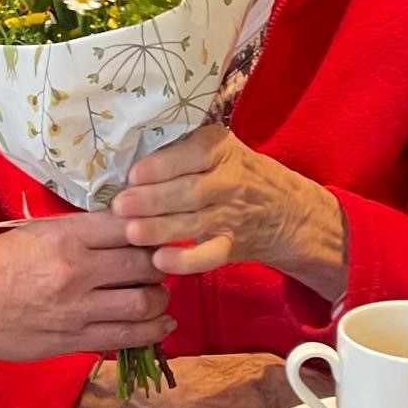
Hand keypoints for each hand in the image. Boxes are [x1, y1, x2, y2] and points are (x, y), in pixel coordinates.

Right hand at [0, 209, 174, 362]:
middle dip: (160, 265)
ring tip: (158, 296)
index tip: (156, 234)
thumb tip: (124, 229)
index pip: (128, 227)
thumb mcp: (35, 232)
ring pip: (143, 303)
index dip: (150, 230)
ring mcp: (77, 308)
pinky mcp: (73, 340)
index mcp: (65, 236)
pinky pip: (126, 336)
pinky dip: (151, 331)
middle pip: (144, 265)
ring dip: (159, 299)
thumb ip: (80, 231)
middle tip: (161, 266)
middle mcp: (76, 270)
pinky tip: (161, 325)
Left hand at [113, 125, 346, 299]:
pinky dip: (186, 261)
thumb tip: (123, 145)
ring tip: (131, 232)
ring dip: (161, 229)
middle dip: (153, 199)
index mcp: (220, 149)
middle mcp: (229, 181)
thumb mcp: (218, 147)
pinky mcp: (231, 246)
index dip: (164, 165)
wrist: (287, 210)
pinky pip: (209, 255)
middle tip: (120, 206)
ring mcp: (231, 215)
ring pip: (194, 223)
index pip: (194, 153)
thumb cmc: (234, 170)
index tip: (134, 174)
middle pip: (190, 191)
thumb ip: (179, 146)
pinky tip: (160, 261)